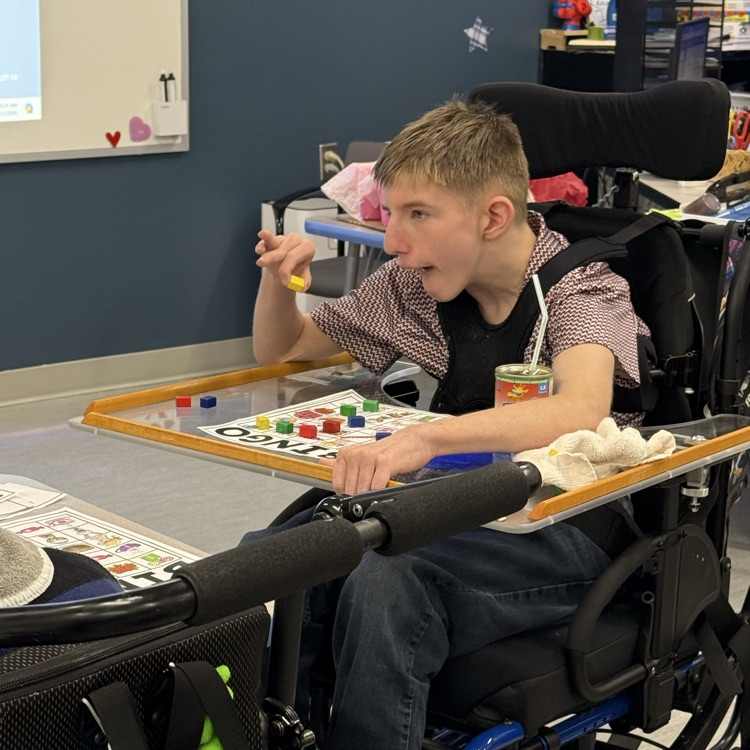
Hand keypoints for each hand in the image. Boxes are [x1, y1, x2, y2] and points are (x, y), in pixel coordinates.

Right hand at [256, 229, 314, 290]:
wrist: (288, 270)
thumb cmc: (296, 271)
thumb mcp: (303, 279)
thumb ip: (304, 282)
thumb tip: (301, 286)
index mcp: (307, 248)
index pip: (295, 256)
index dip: (287, 269)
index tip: (284, 282)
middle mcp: (295, 240)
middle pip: (283, 249)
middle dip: (272, 257)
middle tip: (262, 264)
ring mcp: (282, 239)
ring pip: (273, 241)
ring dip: (265, 246)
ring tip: (260, 250)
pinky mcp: (270, 240)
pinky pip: (265, 241)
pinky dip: (261, 245)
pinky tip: (259, 250)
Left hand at [319, 425, 434, 493]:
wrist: (413, 441)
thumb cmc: (388, 451)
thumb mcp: (363, 454)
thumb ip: (342, 461)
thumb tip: (322, 464)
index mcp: (346, 453)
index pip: (338, 484)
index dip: (348, 493)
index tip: (358, 491)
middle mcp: (355, 454)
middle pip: (350, 489)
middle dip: (361, 495)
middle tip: (373, 488)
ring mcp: (369, 458)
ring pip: (363, 490)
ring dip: (372, 494)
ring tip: (381, 484)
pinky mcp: (384, 463)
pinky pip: (377, 486)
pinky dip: (382, 491)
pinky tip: (386, 485)